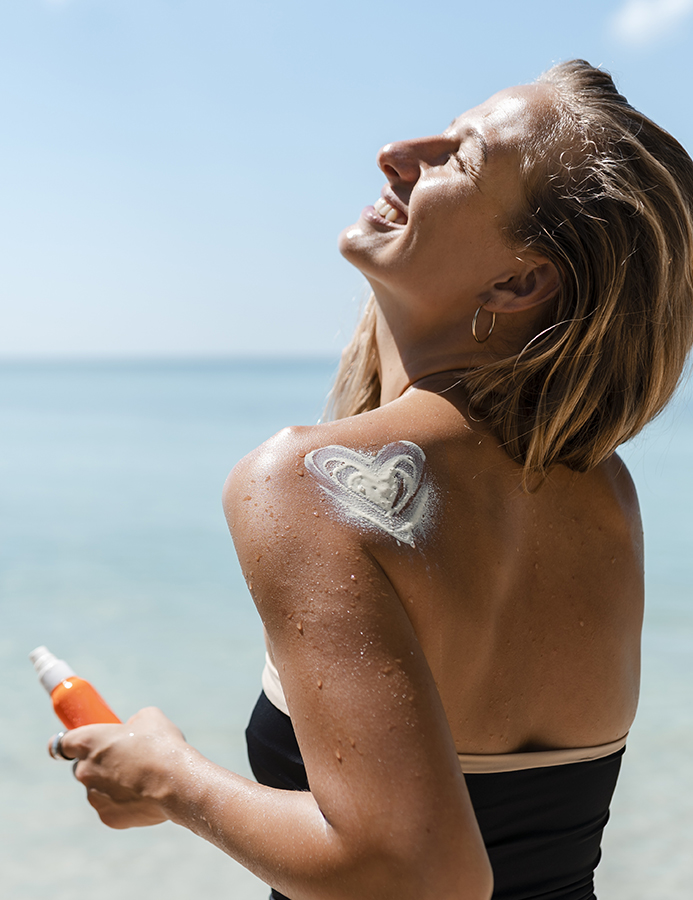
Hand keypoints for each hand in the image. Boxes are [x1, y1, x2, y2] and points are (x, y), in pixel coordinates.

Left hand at [53, 707, 187, 829]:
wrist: (177, 782)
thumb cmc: (161, 745)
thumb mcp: (150, 718)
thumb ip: (132, 722)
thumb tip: (131, 730)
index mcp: (88, 742)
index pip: (62, 744)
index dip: (71, 744)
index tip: (78, 746)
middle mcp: (84, 771)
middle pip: (81, 768)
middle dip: (98, 764)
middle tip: (124, 759)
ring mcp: (94, 797)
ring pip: (98, 789)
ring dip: (112, 784)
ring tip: (142, 778)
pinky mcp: (108, 817)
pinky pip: (112, 807)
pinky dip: (124, 803)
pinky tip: (146, 794)